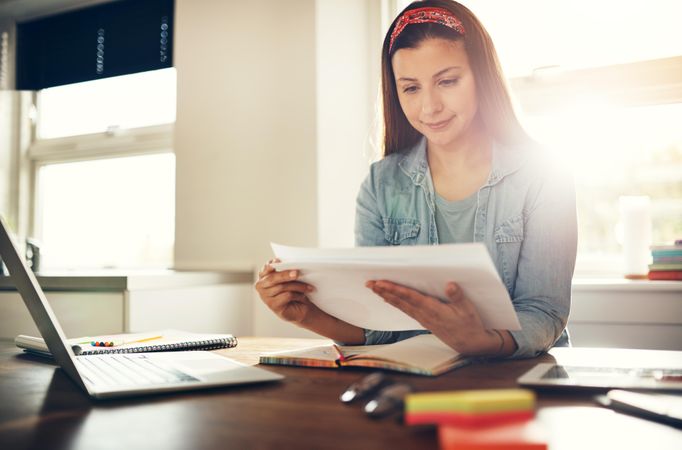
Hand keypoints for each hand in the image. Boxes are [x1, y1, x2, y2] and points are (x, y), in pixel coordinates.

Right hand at [255, 259, 318, 325]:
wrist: (300, 308)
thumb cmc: (294, 290)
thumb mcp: (290, 278)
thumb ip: (286, 271)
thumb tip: (292, 266)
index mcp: (263, 276)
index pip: (265, 269)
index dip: (270, 265)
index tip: (278, 261)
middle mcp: (261, 286)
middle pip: (272, 278)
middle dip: (285, 274)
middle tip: (297, 273)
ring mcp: (265, 297)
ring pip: (282, 287)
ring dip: (298, 286)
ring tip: (308, 287)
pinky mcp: (273, 306)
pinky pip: (286, 296)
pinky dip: (297, 295)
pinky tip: (304, 296)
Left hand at [366, 280, 506, 355]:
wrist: (470, 344)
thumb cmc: (469, 325)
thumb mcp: (468, 309)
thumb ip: (458, 296)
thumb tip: (450, 285)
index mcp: (433, 310)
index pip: (410, 297)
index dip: (395, 290)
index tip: (382, 283)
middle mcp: (424, 314)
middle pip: (400, 301)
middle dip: (384, 291)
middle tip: (370, 283)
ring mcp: (423, 318)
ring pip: (401, 305)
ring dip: (386, 296)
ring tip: (374, 288)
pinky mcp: (424, 320)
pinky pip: (406, 310)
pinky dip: (395, 303)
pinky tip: (388, 299)